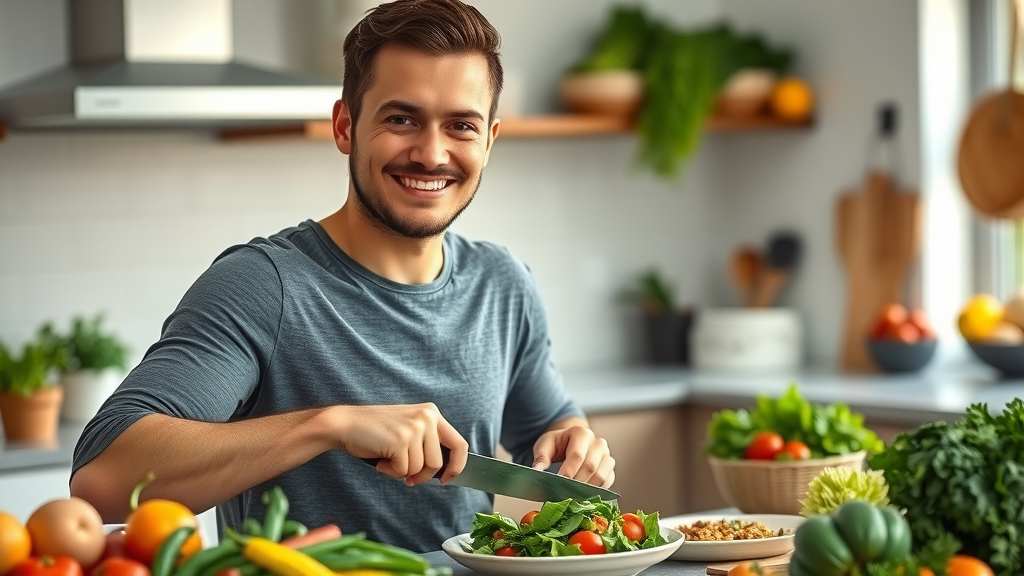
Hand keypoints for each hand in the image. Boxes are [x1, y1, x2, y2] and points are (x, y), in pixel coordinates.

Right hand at [337, 403, 467, 485]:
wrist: (345, 424)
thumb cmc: (375, 432)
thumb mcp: (408, 429)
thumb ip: (427, 443)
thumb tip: (444, 472)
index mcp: (431, 413)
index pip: (459, 444)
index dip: (456, 466)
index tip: (447, 479)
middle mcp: (427, 417)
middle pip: (438, 463)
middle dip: (422, 476)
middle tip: (405, 474)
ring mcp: (414, 428)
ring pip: (420, 469)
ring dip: (402, 473)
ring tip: (387, 460)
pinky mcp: (400, 440)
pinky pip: (403, 471)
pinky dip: (390, 472)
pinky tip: (380, 460)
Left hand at [531, 424, 615, 487]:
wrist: (570, 442)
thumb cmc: (558, 443)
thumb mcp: (545, 444)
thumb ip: (541, 456)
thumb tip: (537, 470)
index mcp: (582, 433)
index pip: (577, 455)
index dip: (568, 471)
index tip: (560, 482)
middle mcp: (598, 443)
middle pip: (590, 467)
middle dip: (576, 482)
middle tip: (564, 492)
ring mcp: (607, 456)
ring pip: (600, 476)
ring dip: (586, 489)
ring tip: (572, 495)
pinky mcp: (610, 468)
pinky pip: (606, 482)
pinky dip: (595, 491)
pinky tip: (583, 494)